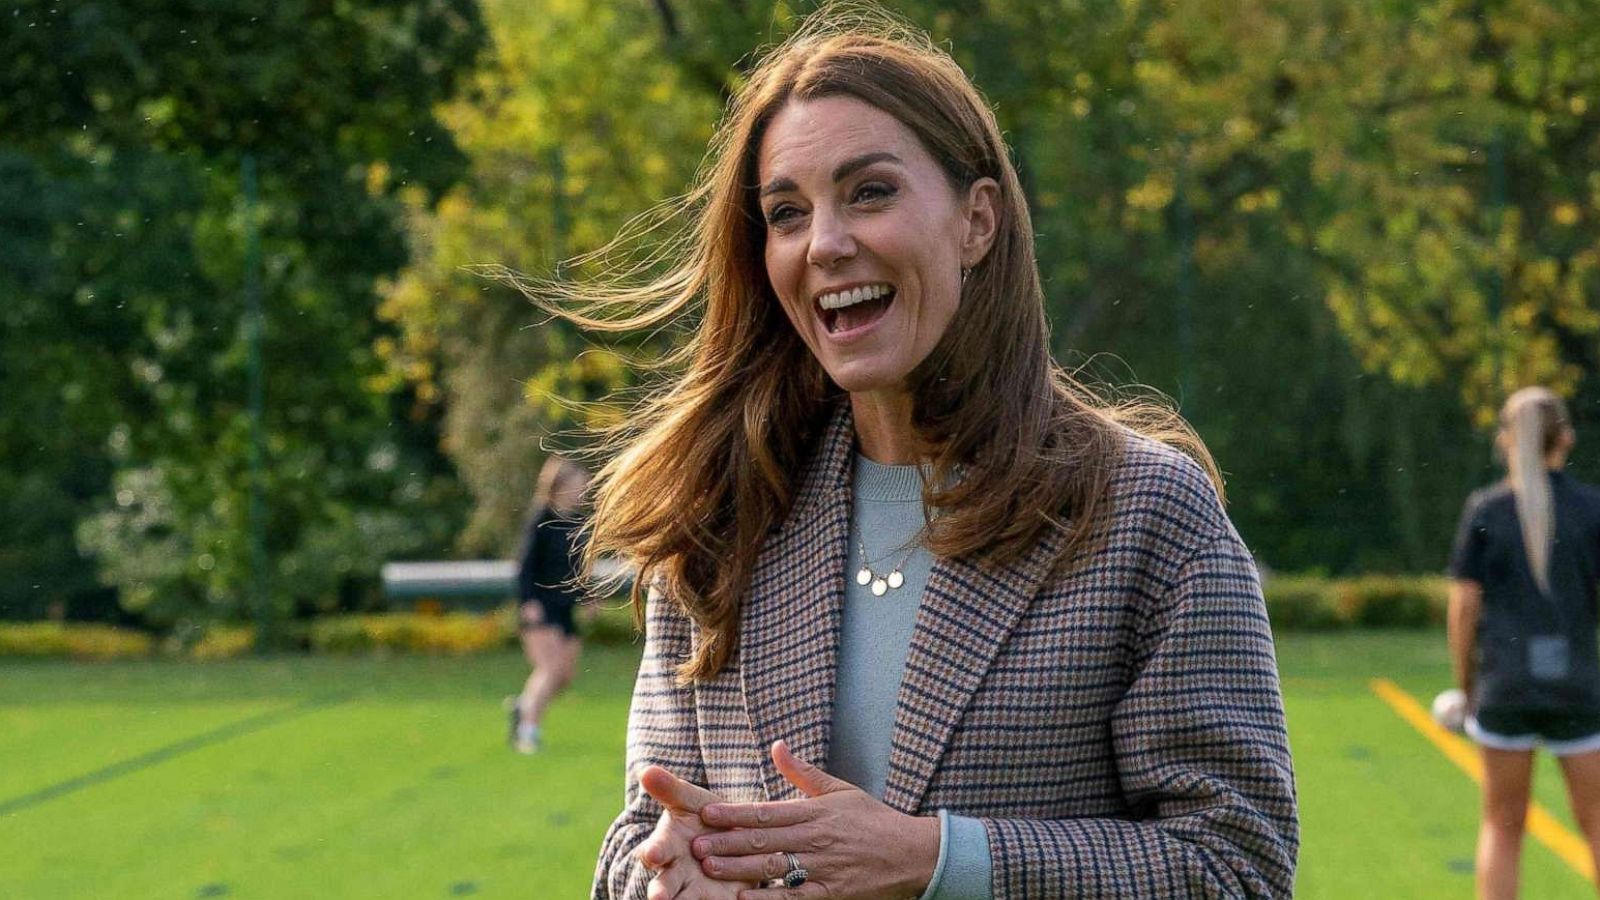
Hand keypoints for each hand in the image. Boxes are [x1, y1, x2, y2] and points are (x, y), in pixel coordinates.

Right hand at [633, 765, 751, 899]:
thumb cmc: (705, 818)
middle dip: (661, 893)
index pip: (654, 851)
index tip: (653, 853)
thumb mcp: (689, 801)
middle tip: (658, 898)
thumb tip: (645, 770)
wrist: (735, 840)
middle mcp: (677, 875)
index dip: (654, 852)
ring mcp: (697, 893)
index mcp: (665, 848)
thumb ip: (669, 789)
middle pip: (664, 887)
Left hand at [691, 740, 940, 899]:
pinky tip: (745, 899)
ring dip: (740, 869)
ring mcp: (823, 866)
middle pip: (764, 840)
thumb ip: (803, 772)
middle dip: (727, 843)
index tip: (706, 813)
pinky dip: (771, 899)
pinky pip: (796, 897)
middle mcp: (816, 838)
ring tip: (710, 868)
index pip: (766, 811)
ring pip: (775, 867)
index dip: (734, 813)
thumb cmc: (874, 820)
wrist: (913, 853)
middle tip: (696, 846)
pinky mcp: (831, 892)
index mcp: (815, 811)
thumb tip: (777, 745)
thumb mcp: (840, 790)